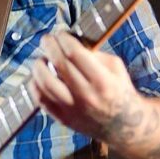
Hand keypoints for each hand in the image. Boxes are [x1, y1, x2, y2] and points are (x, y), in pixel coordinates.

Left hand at [30, 32, 144, 144]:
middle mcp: (86, 96)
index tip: (60, 33)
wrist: (124, 125)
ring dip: (39, 65)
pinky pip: (40, 99)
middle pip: (59, 64)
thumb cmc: (118, 91)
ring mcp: (72, 109)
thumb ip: (94, 54)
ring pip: (45, 82)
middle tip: (47, 39)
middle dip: (49, 46)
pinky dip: (35, 84)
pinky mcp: (63, 119)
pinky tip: (39, 76)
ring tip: (42, 59)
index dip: (64, 39)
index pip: (75, 54)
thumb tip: (70, 41)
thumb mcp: (116, 68)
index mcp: (102, 82)